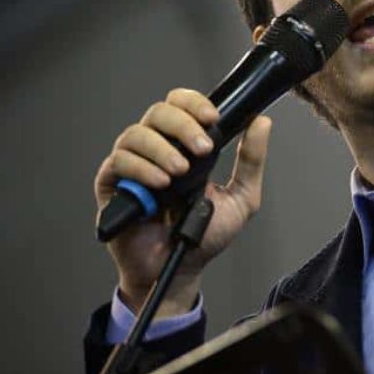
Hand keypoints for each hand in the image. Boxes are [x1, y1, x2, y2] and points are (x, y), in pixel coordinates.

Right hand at [94, 89, 270, 316]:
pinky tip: (160, 184)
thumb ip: (251, 161)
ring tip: (180, 173)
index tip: (213, 118)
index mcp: (184, 145)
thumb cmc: (204, 235)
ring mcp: (133, 165)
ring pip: (136, 134)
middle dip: (183, 125)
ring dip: (162, 148)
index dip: (194, 104)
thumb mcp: (242, 197)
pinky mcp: (111, 185)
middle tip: (203, 149)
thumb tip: (261, 122)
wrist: (179, 269)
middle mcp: (156, 149)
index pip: (182, 105)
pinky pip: (118, 162)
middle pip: (159, 112)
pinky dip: (140, 168)